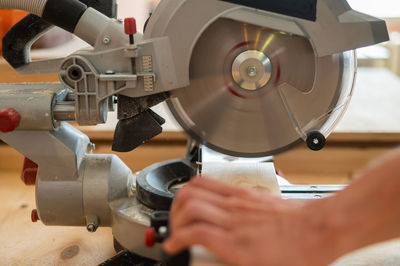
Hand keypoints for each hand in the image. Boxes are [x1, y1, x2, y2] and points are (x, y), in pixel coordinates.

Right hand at [163, 177, 337, 265]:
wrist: (320, 228)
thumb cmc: (301, 253)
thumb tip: (221, 264)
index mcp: (237, 245)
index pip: (193, 232)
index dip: (175, 240)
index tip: (173, 246)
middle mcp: (234, 219)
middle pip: (189, 206)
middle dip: (173, 218)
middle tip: (175, 229)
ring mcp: (239, 202)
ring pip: (196, 189)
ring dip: (181, 200)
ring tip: (181, 211)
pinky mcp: (246, 192)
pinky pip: (213, 182)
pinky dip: (197, 188)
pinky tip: (199, 197)